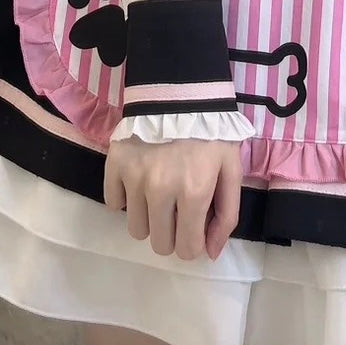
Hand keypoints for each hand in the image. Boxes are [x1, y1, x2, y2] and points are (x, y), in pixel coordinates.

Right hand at [104, 137, 242, 260]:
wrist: (180, 91)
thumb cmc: (211, 133)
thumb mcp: (231, 169)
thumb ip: (227, 214)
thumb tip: (211, 253)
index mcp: (195, 192)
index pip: (187, 249)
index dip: (193, 243)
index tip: (194, 227)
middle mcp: (161, 190)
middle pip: (158, 244)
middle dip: (171, 234)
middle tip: (177, 211)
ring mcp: (134, 178)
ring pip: (135, 229)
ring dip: (149, 217)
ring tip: (159, 193)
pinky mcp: (114, 165)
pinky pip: (114, 203)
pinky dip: (125, 198)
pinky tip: (140, 180)